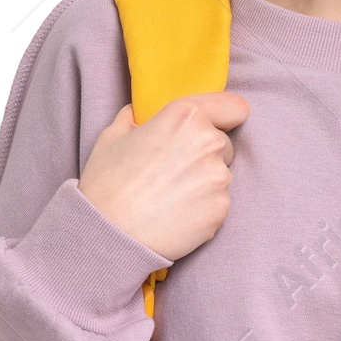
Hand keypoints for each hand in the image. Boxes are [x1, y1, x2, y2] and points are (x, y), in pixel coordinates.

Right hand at [78, 90, 250, 260]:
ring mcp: (219, 178)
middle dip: (205, 153)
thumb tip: (141, 112)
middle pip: (223, 144)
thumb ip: (135, 117)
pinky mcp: (221, 209)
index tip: (218, 124)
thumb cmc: (107, 184)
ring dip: (203, 182)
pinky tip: (175, 213)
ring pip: (220, 175)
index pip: (234, 106)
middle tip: (173, 170)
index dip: (226, 115)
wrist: (108, 234)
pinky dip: (202, 208)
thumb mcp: (112, 137)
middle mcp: (209, 143)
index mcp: (186, 117)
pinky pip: (218, 202)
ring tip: (169, 195)